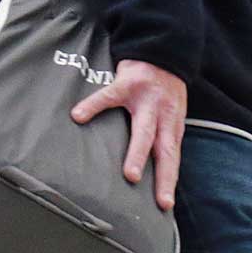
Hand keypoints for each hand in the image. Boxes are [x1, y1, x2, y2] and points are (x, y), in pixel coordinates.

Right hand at [70, 59, 187, 210]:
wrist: (160, 47)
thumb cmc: (161, 88)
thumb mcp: (169, 111)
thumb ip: (162, 134)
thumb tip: (149, 166)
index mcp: (171, 123)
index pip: (173, 156)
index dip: (170, 179)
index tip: (165, 205)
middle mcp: (163, 114)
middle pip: (164, 148)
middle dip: (162, 174)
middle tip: (158, 199)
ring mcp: (146, 98)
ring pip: (144, 128)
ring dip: (138, 153)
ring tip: (129, 174)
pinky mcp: (127, 82)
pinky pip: (108, 96)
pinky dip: (93, 105)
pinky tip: (79, 116)